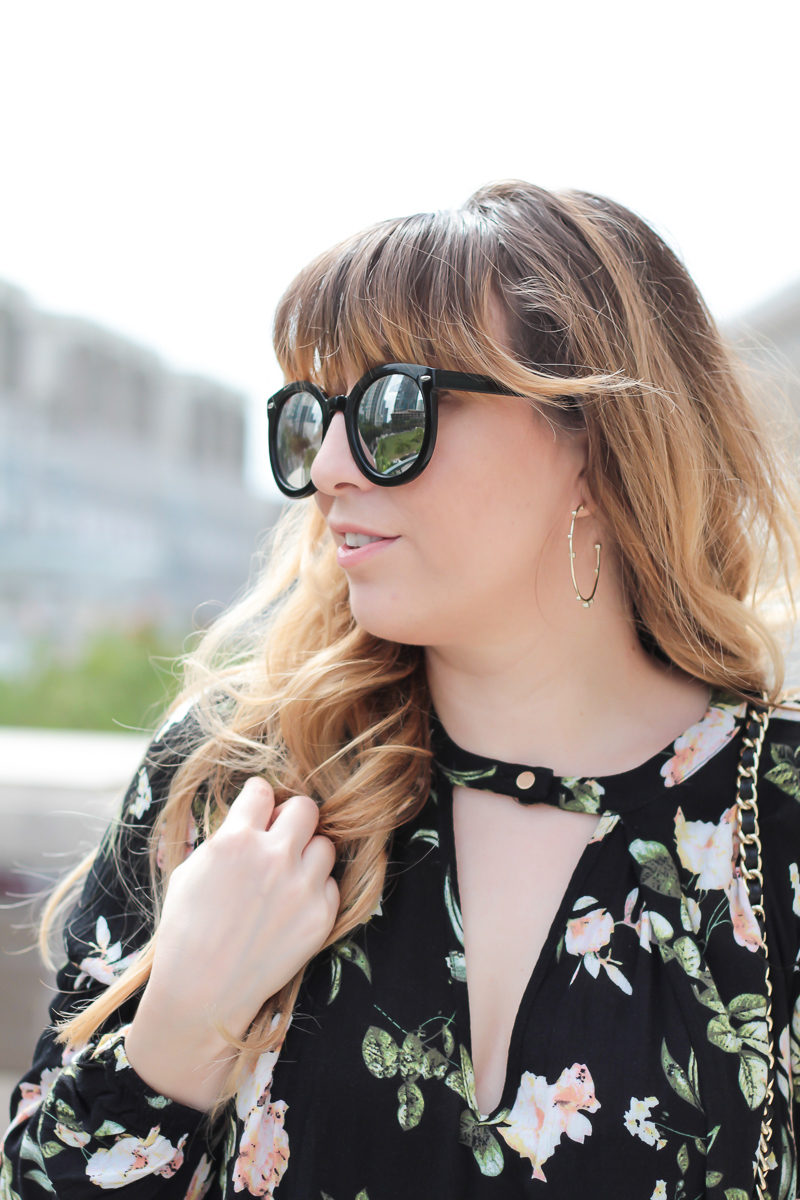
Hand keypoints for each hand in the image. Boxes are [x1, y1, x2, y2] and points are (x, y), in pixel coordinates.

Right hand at [126, 779, 337, 1106]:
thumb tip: (248, 821)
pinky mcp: (320, 916)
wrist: (202, 995)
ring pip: (325, 845)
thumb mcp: (190, 873)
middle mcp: (272, 857)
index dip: (257, 801)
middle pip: (305, 808)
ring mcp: (301, 887)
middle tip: (280, 839)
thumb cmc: (185, 934)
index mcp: (235, 841)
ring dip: (308, 855)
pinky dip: (316, 892)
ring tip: (288, 877)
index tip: (257, 813)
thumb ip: (224, 841)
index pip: (261, 791)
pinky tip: (293, 907)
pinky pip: (332, 885)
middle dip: (292, 819)